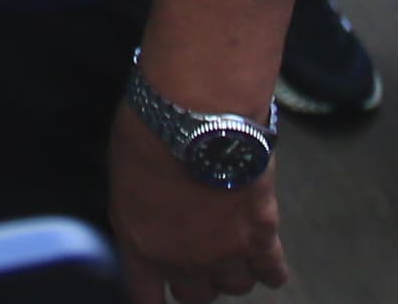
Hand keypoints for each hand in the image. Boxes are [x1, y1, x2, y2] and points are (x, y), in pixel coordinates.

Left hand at [108, 109, 288, 302]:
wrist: (195, 113)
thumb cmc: (150, 132)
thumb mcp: (124, 178)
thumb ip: (139, 212)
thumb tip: (152, 218)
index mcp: (141, 246)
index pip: (146, 297)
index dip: (155, 298)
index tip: (160, 294)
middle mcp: (183, 260)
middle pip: (197, 295)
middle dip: (198, 277)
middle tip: (200, 254)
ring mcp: (225, 252)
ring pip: (236, 286)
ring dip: (234, 269)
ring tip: (233, 245)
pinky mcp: (261, 236)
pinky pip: (273, 272)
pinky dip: (272, 269)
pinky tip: (268, 259)